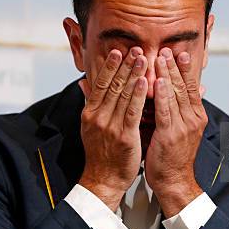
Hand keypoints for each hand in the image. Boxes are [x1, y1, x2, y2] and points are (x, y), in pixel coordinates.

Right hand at [78, 48, 147, 210]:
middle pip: (112, 85)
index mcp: (90, 113)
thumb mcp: (90, 126)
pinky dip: (138, 95)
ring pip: (122, 95)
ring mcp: (110, 126)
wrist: (103, 180)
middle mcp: (98, 117)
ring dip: (133, 74)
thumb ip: (89, 102)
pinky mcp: (124, 136)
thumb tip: (83, 82)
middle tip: (134, 48)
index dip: (109, 67)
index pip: (100, 84)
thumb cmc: (101, 153)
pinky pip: (132, 112)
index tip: (117, 51)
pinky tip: (145, 82)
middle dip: (124, 65)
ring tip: (142, 58)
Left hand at [144, 48, 207, 217]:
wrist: (174, 181)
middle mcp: (193, 119)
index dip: (186, 69)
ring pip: (176, 95)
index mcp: (197, 116)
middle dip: (175, 66)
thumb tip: (190, 91)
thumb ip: (184, 109)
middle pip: (185, 86)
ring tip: (161, 57)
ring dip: (168, 74)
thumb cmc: (174, 156)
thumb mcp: (183, 129)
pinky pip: (165, 110)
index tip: (180, 53)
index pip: (192, 87)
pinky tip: (157, 81)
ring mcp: (183, 127)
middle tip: (168, 49)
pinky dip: (162, 94)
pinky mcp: (170, 135)